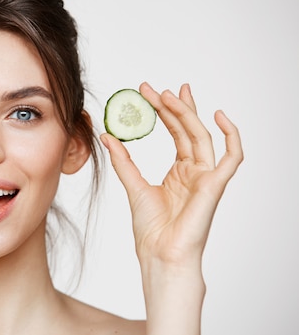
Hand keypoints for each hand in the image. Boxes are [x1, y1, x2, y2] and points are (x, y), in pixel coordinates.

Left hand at [101, 82, 242, 266]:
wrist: (159, 253)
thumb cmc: (151, 229)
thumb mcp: (133, 186)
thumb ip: (123, 160)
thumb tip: (108, 135)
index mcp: (179, 172)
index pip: (176, 133)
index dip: (164, 111)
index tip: (148, 92)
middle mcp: (195, 172)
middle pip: (189, 130)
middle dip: (174, 106)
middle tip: (155, 88)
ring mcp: (207, 177)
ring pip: (202, 136)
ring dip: (188, 114)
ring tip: (169, 95)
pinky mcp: (215, 185)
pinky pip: (233, 156)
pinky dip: (231, 135)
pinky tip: (219, 116)